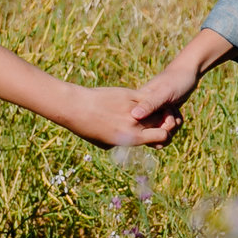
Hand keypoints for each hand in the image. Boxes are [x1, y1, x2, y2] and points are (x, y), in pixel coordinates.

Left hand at [65, 85, 181, 148]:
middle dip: (160, 122)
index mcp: (132, 138)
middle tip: (155, 120)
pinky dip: (145, 100)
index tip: (157, 133)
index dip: (163, 135)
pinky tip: (137, 101)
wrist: (75, 107)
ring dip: (154, 110)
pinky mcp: (128, 94)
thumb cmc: (87, 128)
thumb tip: (132, 141)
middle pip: (161, 122)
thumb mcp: (106, 143)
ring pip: (155, 108)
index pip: (163, 136)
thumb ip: (123, 142)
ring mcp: (133, 107)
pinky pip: (145, 97)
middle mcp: (135, 123)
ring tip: (145, 111)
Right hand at [128, 61, 201, 129]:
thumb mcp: (164, 92)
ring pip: (160, 134)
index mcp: (138, 105)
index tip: (167, 114)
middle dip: (166, 129)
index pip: (140, 128)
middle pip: (151, 135)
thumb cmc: (176, 79)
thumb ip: (150, 104)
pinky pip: (166, 130)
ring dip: (172, 127)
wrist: (188, 72)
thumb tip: (134, 116)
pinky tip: (177, 113)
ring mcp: (153, 115)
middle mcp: (143, 112)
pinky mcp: (161, 117)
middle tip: (173, 112)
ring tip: (175, 112)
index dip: (156, 128)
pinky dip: (175, 124)